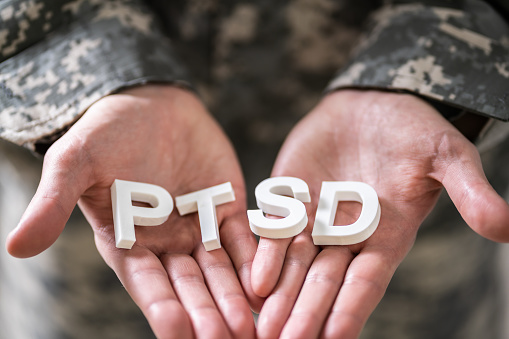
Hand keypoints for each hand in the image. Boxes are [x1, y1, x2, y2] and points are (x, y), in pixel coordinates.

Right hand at [6, 85, 262, 338]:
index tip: (179, 332)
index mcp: (127, 243)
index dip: (162, 309)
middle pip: (188, 287)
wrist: (153, 102)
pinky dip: (257, 260)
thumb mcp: (76, 161)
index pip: (146, 285)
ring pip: (219, 271)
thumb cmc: (109, 129)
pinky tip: (267, 283)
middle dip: (207, 314)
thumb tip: (15, 247)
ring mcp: (199, 229)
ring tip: (250, 325)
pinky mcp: (228, 209)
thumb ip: (53, 202)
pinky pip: (244, 239)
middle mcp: (165, 245)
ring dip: (234, 298)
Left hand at [252, 90, 508, 338]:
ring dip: (281, 296)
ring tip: (264, 327)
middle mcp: (347, 235)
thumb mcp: (447, 157)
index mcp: (386, 235)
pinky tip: (254, 282)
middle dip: (307, 313)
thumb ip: (469, 192)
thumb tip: (506, 228)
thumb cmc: (414, 129)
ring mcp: (315, 217)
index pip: (367, 281)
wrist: (372, 102)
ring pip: (295, 263)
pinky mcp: (290, 195)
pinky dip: (265, 254)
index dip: (351, 309)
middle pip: (325, 281)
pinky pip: (274, 229)